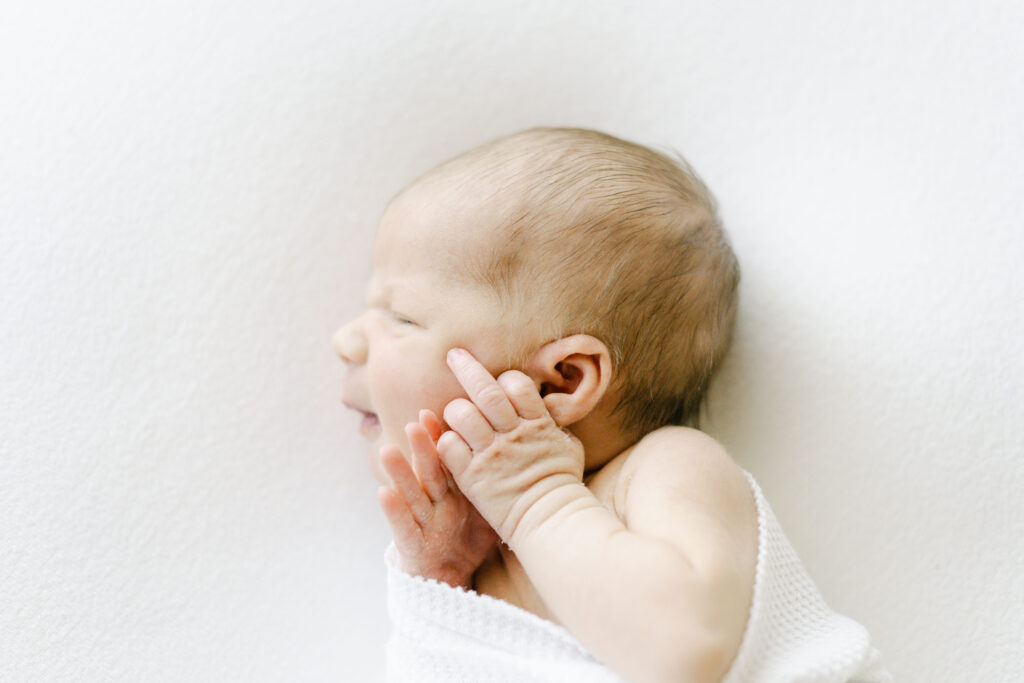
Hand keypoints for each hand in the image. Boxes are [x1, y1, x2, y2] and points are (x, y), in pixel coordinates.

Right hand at [377, 409, 497, 588]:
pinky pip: (402, 526)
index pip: (445, 458)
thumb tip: (526, 453)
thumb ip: (495, 481)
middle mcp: (434, 500)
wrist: (451, 576)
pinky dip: (393, 510)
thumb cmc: (469, 536)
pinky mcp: (413, 545)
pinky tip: (383, 492)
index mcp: (452, 490)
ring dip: (399, 472)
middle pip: (428, 470)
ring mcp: (422, 521)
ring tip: (387, 451)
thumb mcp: (485, 508)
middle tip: (413, 423)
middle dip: (420, 448)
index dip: (438, 437)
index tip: (432, 413)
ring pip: (411, 493)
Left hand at [436, 348, 585, 541]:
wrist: (551, 520)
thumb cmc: (561, 485)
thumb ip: (552, 425)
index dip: (505, 378)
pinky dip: (445, 440)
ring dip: (454, 409)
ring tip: (453, 411)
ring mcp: (491, 454)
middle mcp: (512, 434)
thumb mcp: (567, 447)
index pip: (517, 385)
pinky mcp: (473, 476)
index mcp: (537, 423)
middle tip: (453, 355)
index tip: (498, 380)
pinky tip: (448, 442)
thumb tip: (549, 409)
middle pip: (486, 391)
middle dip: (467, 368)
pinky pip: (449, 447)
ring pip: (462, 415)